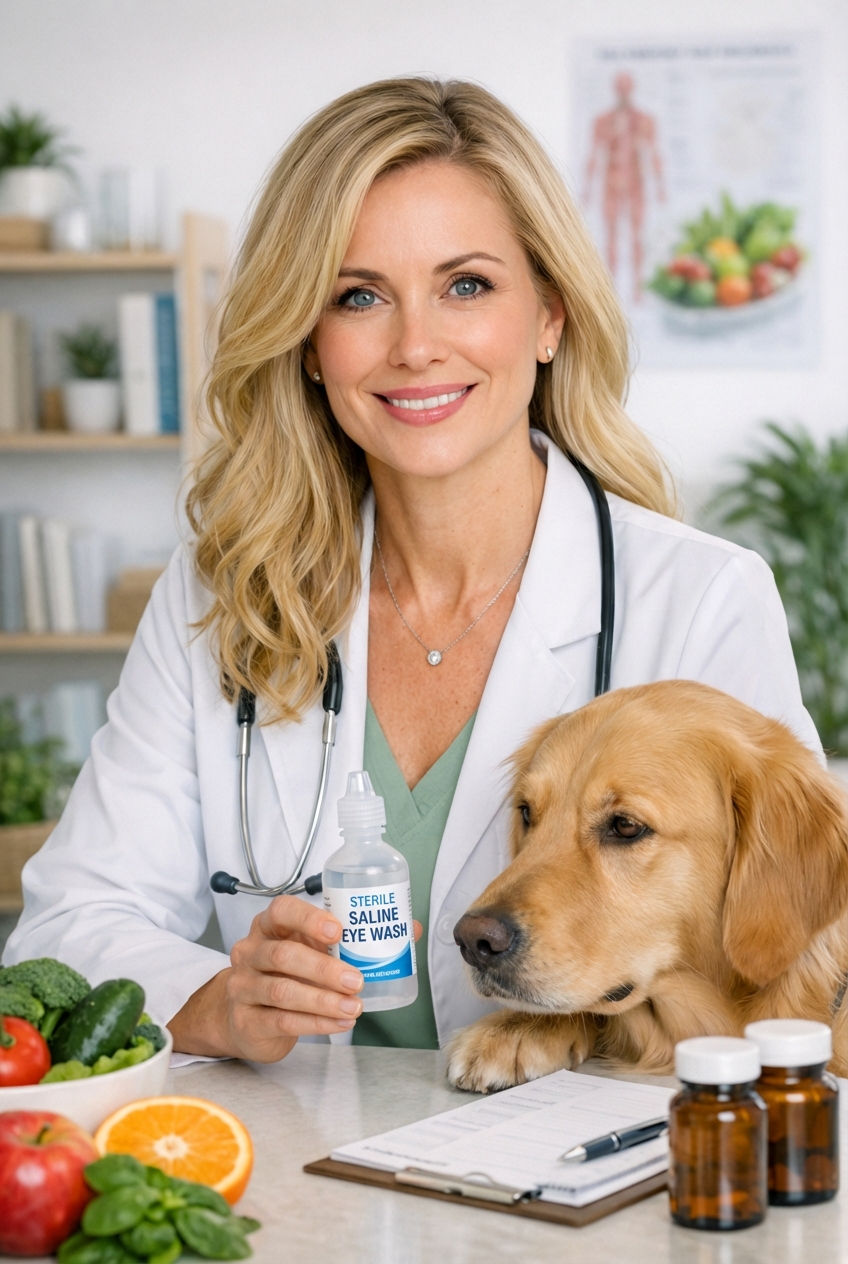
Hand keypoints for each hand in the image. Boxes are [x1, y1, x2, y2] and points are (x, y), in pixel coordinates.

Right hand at [168, 895, 421, 1060]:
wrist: (247, 1016)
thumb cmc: (287, 974)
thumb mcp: (312, 949)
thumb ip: (353, 938)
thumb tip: (411, 929)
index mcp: (269, 926)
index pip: (282, 910)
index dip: (309, 919)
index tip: (338, 930)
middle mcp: (251, 952)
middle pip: (283, 955)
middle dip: (324, 969)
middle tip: (357, 980)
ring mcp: (244, 986)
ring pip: (282, 991)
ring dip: (323, 1000)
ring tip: (354, 1007)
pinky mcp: (248, 1020)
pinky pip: (283, 1020)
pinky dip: (316, 1023)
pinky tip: (340, 1023)